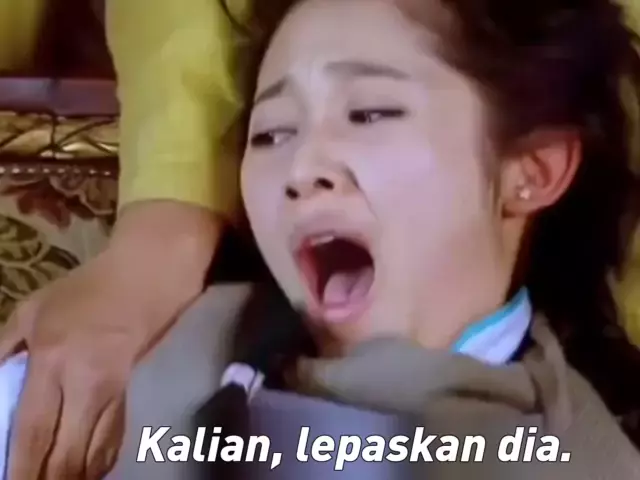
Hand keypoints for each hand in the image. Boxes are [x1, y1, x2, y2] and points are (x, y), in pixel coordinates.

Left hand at [0, 202, 221, 479]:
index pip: (34, 430)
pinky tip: (87, 472)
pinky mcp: (133, 395)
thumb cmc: (87, 290)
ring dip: (76, 478)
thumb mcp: (33, 309)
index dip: (21, 469)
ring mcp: (116, 394)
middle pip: (67, 456)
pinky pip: (114, 441)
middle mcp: (87, 386)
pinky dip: (98, 464)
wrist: (148, 278)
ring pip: (95, 456)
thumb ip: (3, 348)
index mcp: (55, 361)